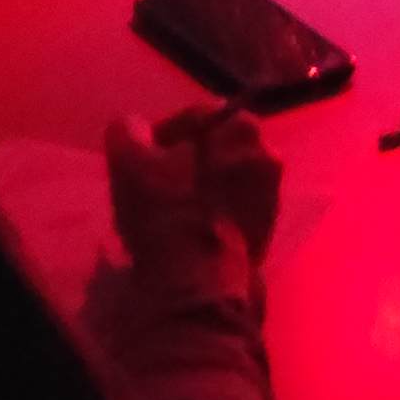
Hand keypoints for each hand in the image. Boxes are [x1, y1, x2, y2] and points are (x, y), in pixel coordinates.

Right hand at [105, 103, 284, 309]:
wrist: (200, 282)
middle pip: (213, 150)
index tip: (139, 161)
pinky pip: (231, 211)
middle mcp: (266, 154)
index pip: (193, 117)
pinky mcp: (267, 231)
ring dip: (199, 190)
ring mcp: (271, 194)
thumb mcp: (128, 160)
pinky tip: (187, 233)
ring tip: (168, 213)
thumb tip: (134, 127)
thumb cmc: (167, 211)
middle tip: (154, 186)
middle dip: (185, 163)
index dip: (161, 136)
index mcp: (240, 127)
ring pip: (224, 181)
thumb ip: (128, 131)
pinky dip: (211, 216)